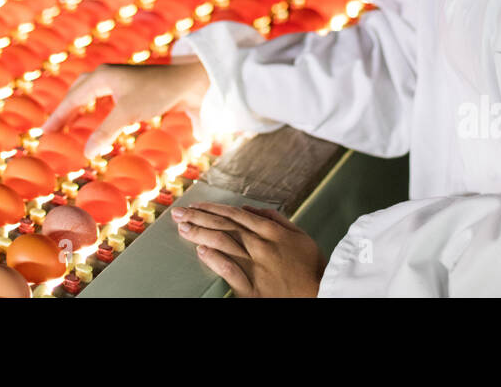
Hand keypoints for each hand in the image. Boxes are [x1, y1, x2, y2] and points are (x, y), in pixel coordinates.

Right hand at [44, 56, 210, 157]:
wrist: (188, 82)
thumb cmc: (157, 93)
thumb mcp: (127, 113)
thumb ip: (105, 132)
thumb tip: (86, 153)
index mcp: (101, 77)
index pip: (72, 99)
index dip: (58, 117)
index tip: (44, 134)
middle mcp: (107, 76)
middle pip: (77, 92)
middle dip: (64, 111)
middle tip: (52, 131)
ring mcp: (118, 81)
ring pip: (90, 94)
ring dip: (78, 110)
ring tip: (68, 128)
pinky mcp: (130, 88)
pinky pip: (103, 99)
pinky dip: (94, 110)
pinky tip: (96, 121)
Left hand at [172, 202, 326, 296]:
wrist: (322, 294)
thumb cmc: (311, 267)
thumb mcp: (299, 236)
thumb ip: (275, 219)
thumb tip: (250, 208)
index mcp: (272, 232)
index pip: (235, 215)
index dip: (213, 209)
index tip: (196, 205)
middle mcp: (261, 246)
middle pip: (224, 226)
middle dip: (199, 217)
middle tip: (179, 213)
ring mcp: (256, 267)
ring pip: (224, 244)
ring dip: (201, 234)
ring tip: (183, 228)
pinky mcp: (253, 289)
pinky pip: (231, 271)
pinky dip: (215, 260)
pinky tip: (202, 251)